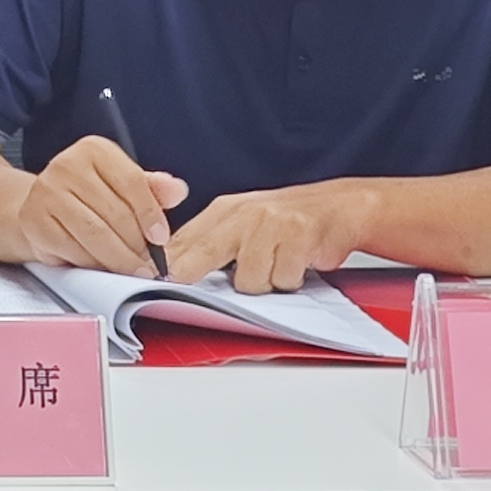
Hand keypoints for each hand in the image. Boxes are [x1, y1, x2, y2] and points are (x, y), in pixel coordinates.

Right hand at [15, 135, 186, 273]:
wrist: (39, 205)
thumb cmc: (86, 195)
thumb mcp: (121, 184)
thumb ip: (151, 188)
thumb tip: (177, 191)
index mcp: (94, 150)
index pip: (132, 182)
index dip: (150, 214)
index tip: (161, 239)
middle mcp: (67, 165)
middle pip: (115, 212)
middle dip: (137, 245)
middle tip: (150, 264)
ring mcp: (47, 193)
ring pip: (95, 234)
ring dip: (120, 259)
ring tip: (134, 270)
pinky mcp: (35, 222)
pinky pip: (73, 250)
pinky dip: (93, 264)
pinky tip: (104, 268)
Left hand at [164, 179, 379, 294]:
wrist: (336, 207)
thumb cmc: (285, 220)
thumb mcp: (241, 223)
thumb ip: (209, 243)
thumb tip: (173, 269)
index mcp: (225, 209)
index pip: (186, 238)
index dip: (169, 262)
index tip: (154, 278)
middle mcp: (246, 214)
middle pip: (205, 251)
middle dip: (192, 270)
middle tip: (181, 282)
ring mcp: (272, 224)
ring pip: (249, 279)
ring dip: (263, 283)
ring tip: (274, 266)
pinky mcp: (299, 238)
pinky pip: (282, 279)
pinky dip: (288, 280)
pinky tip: (294, 265)